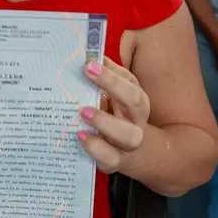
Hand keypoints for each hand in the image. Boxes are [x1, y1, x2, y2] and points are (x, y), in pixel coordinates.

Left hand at [78, 58, 149, 173]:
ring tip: (83, 112)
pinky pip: (110, 159)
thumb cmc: (116, 116)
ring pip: (129, 136)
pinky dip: (96, 149)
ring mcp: (127, 143)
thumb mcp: (114, 95)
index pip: (129, 83)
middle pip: (136, 102)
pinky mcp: (114, 161)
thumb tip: (90, 56)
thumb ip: (106, 76)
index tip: (88, 64)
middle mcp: (136, 120)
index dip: (111, 74)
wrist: (130, 153)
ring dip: (106, 122)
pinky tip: (80, 136)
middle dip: (113, 87)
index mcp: (137, 100)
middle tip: (87, 76)